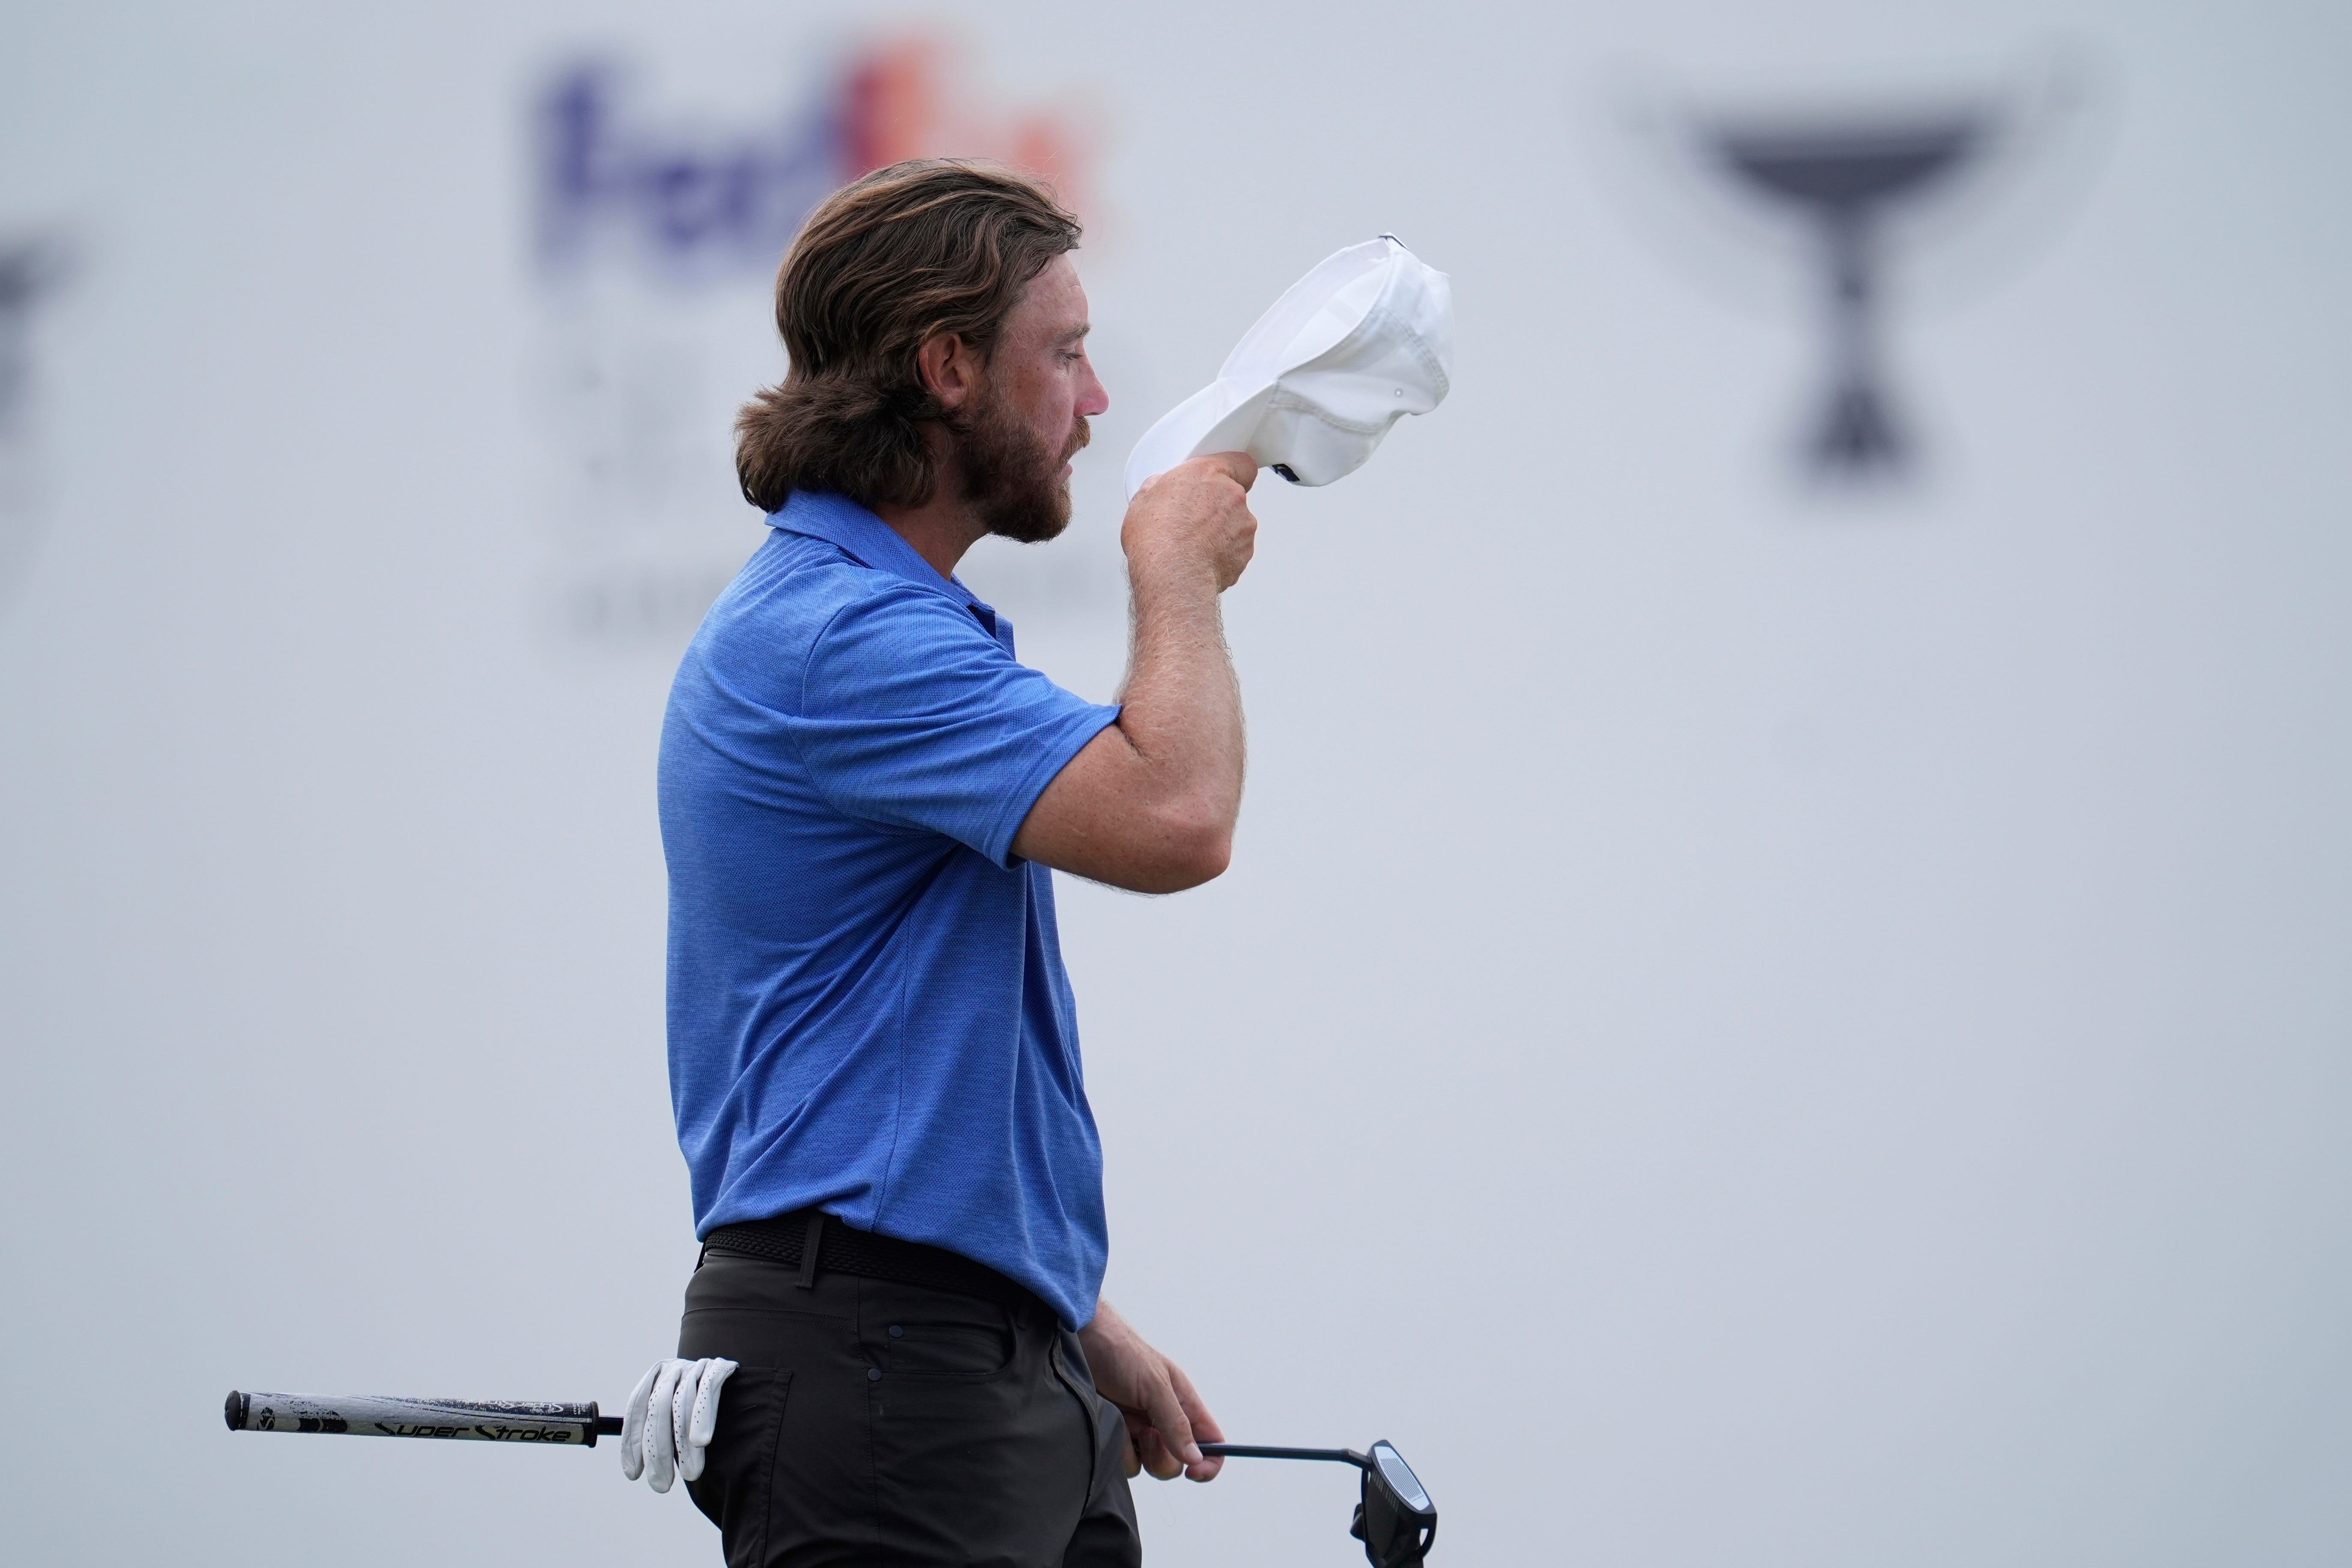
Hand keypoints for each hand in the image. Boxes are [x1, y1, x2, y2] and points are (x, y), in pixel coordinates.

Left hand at [618, 1357, 735, 1491]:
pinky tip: (701, 1441)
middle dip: (658, 1451)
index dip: (632, 1442)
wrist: (733, 1377)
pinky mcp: (718, 1366)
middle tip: (661, 1485)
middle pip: (658, 1408)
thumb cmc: (699, 1405)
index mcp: (655, 1376)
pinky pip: (707, 1390)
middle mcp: (672, 1368)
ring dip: (684, 1445)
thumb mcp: (674, 1412)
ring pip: (682, 1404)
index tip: (633, 1474)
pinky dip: (703, 1416)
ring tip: (690, 1475)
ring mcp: (694, 1365)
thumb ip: (657, 1429)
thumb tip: (632, 1469)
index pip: (636, 1408)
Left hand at [1076, 1299, 1224, 1481]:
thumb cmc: (1122, 1352)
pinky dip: (1117, 1450)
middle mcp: (1164, 1420)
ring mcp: (1138, 1429)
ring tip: (1124, 1422)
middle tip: (1146, 1433)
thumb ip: (1176, 1422)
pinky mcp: (1117, 1435)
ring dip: (1137, 1451)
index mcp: (1183, 1404)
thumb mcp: (1154, 1385)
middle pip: (1178, 1462)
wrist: (1080, 1343)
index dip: (1210, 1462)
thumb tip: (1195, 1458)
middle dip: (1163, 1457)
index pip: (1211, 1441)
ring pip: (1148, 1466)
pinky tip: (1110, 1424)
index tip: (1194, 1472)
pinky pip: (1124, 1461)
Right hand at [1123, 452, 1257, 594]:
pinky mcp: (1245, 552)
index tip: (1223, 477)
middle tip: (1192, 519)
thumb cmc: (1156, 538)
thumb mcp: (1143, 500)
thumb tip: (1160, 489)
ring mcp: (1243, 524)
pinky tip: (1201, 558)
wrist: (1171, 576)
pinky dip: (1223, 552)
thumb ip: (1159, 486)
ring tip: (1193, 543)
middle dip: (1216, 505)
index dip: (1232, 470)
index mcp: (1208, 473)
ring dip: (1221, 530)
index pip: (1239, 462)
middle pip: (1233, 495)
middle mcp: (1232, 495)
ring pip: (1236, 523)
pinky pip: (1236, 548)